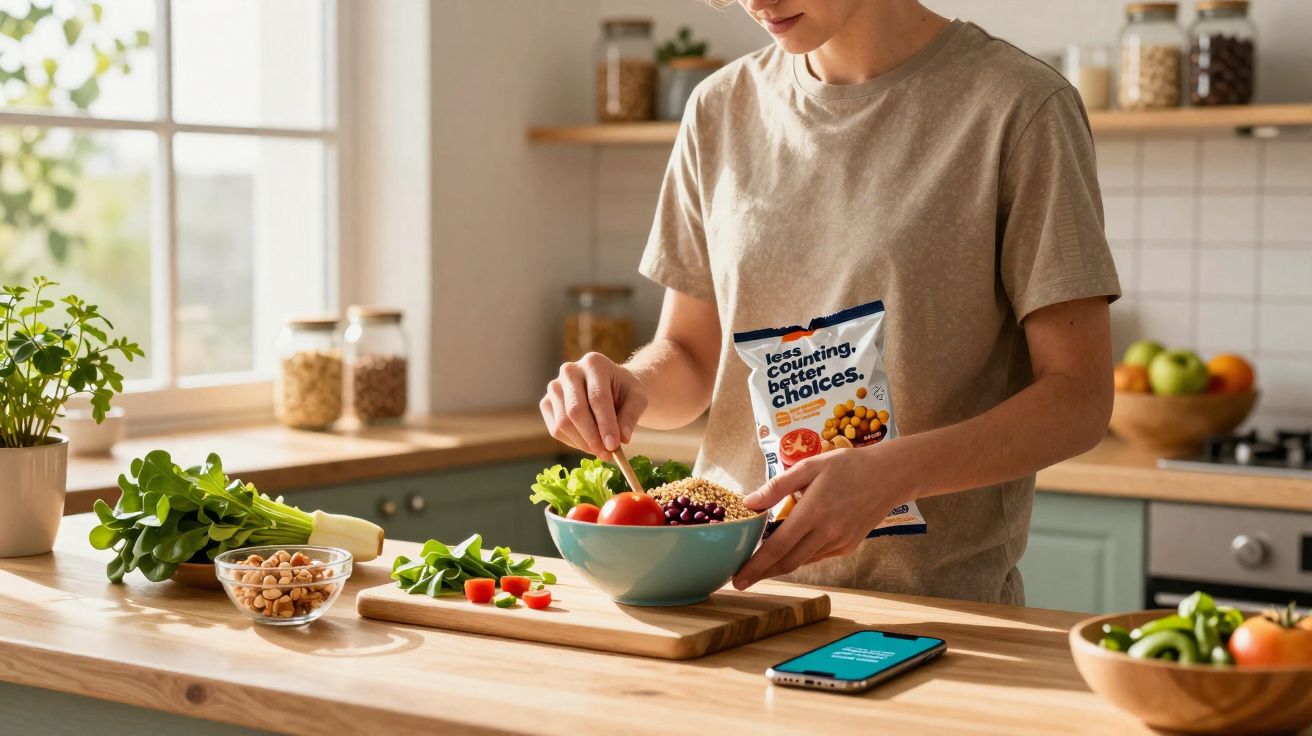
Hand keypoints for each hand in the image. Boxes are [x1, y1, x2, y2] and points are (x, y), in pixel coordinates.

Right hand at [540, 353, 647, 458]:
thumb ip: (631, 416)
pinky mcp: (546, 403)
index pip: (597, 397)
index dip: (605, 424)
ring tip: (601, 451)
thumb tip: (622, 438)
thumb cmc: (625, 391)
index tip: (613, 446)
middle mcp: (570, 371)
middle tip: (608, 454)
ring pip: (563, 422)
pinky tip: (589, 445)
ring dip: (583, 443)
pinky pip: (555, 429)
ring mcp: (554, 386)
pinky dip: (573, 443)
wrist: (612, 386)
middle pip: (575, 410)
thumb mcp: (638, 399)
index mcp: (594, 363)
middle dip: (592, 437)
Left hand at [731, 447, 905, 589]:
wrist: (889, 475)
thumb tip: (748, 503)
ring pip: (803, 561)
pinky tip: (792, 549)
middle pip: (788, 562)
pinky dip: (801, 555)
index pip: (778, 546)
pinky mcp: (848, 546)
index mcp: (814, 511)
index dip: (756, 565)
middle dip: (763, 573)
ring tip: (761, 565)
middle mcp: (827, 532)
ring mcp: (840, 542)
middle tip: (741, 580)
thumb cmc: (847, 465)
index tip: (738, 579)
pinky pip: (818, 556)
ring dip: (781, 565)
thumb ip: (777, 487)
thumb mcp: (809, 466)